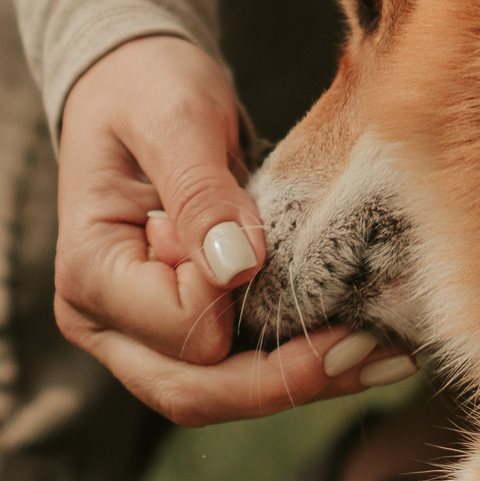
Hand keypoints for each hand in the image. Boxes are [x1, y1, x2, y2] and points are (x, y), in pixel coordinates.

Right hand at [51, 35, 373, 425]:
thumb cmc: (149, 88)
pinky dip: (305, 366)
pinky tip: (368, 348)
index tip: (273, 241)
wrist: (141, 85)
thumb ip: (199, 192)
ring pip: (227, 395)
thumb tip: (235, 270)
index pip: (180, 327)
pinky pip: (245, 372)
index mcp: (91, 273)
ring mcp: (145, 338)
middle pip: (198, 392)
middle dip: (289, 379)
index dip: (237, 297)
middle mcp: (107, 324)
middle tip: (372, 347)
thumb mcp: (175, 119)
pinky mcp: (187, 333)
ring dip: (308, 383)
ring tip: (388, 357)